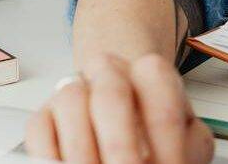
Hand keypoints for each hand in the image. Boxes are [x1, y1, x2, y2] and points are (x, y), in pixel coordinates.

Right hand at [25, 52, 214, 163]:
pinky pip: (39, 129)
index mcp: (150, 72)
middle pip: (111, 92)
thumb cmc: (157, 133)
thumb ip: (187, 145)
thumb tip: (175, 161)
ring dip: (83, 150)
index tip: (169, 161)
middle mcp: (109, 73)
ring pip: (71, 101)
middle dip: (119, 141)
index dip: (163, 127)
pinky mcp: (44, 117)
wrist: (126, 119)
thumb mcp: (186, 137)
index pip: (156, 81)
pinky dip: (50, 155)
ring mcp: (74, 91)